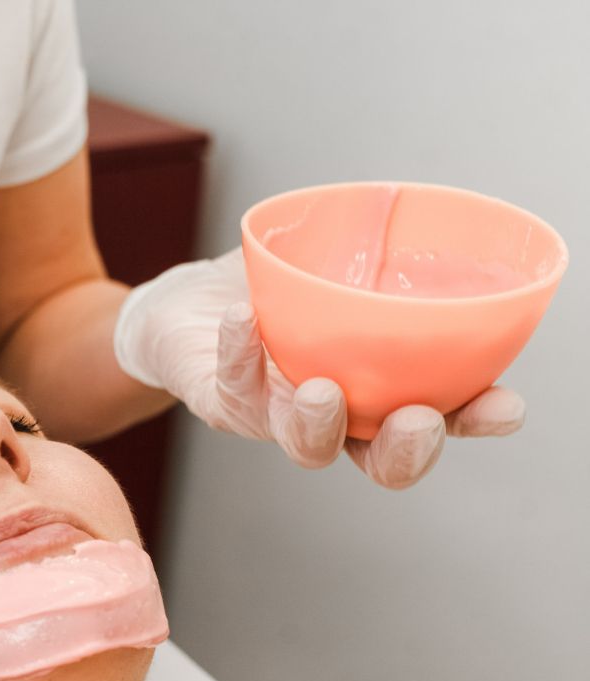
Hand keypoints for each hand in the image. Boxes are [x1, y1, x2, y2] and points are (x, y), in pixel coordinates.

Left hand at [113, 248, 526, 488]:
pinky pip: (232, 387)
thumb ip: (379, 261)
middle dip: (403, 449)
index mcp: (377, 391)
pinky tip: (242, 319)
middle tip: (415, 420)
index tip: (504, 407)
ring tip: (321, 391)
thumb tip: (427, 216)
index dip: (474, 421)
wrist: (183, 312)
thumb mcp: (334, 275)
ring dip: (317, 423)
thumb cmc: (271, 297)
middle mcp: (333, 417)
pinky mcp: (222, 403)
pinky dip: (239, 351)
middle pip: (377, 458)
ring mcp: (276, 416)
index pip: (440, 418)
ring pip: (306, 444)